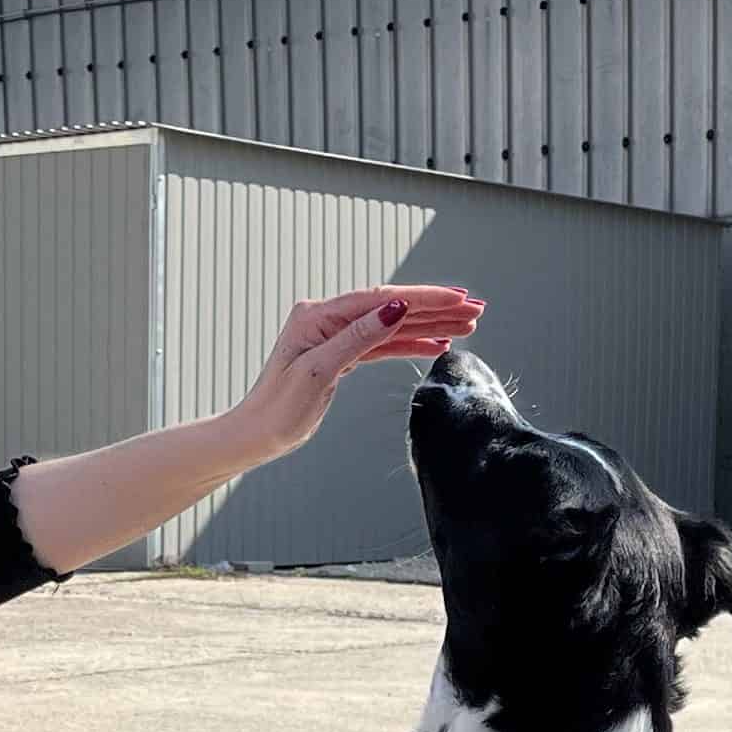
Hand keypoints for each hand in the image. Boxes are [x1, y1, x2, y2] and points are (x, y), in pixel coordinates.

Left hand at [230, 287, 482, 462]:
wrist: (255, 435)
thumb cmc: (277, 409)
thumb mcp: (318, 373)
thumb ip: (357, 338)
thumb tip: (393, 308)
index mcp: (317, 316)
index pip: (381, 299)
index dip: (424, 297)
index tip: (458, 297)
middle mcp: (326, 319)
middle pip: (392, 307)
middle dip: (436, 308)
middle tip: (475, 308)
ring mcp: (334, 335)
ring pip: (392, 325)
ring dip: (430, 325)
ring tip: (467, 325)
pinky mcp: (340, 355)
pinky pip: (383, 344)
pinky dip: (411, 344)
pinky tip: (437, 344)